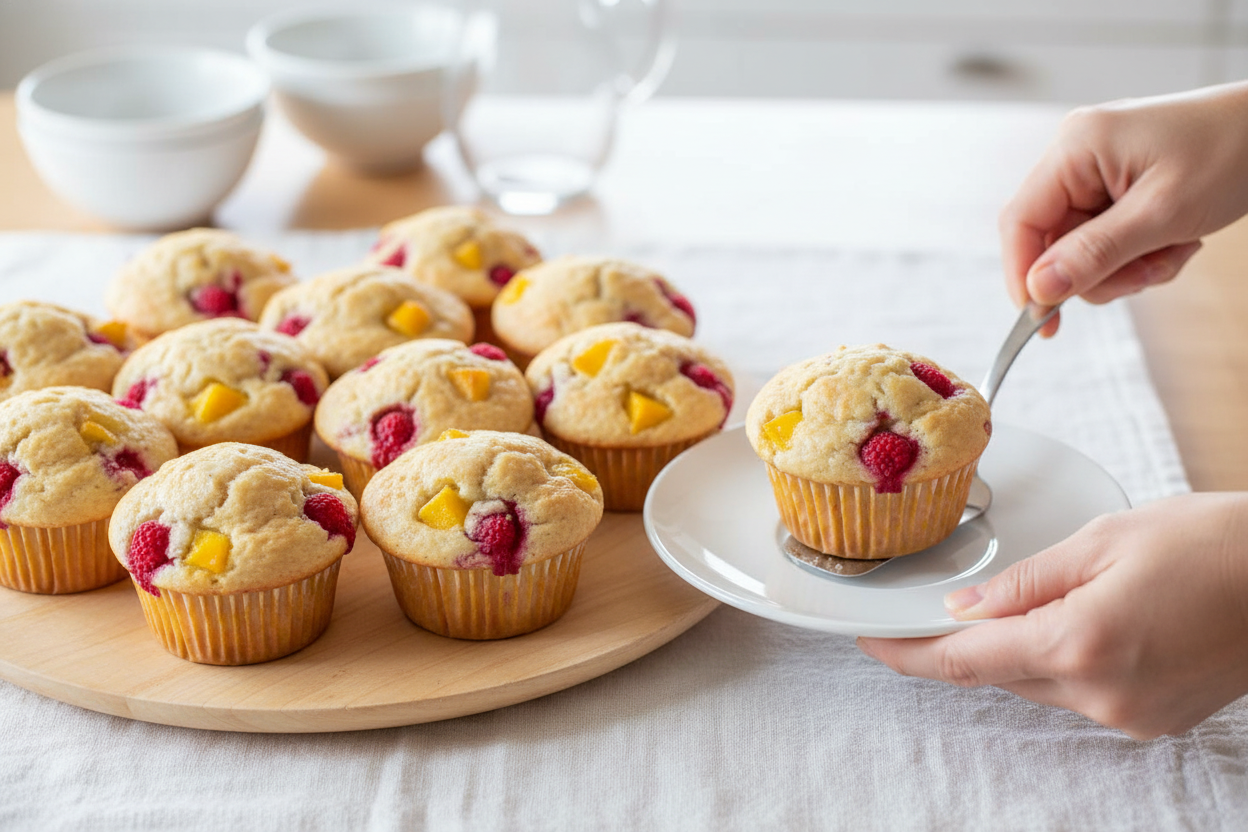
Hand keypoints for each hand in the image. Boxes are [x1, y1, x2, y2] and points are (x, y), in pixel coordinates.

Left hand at [857, 493, 1247, 738]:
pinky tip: (1082, 619)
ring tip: (1044, 595)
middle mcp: (1101, 694)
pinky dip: (1061, 659)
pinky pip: (1078, 693)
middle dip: (968, 639)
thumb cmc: (1212, 543)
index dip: (906, 654)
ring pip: (1037, 684)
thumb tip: (962, 610)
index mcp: (1080, 643)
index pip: (964, 661)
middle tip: (948, 602)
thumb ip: (1024, 581)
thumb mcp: (1104, 540)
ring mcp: (1129, 715)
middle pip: (998, 673)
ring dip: (1019, 647)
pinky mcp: (1152, 720)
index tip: (869, 642)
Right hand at [1000, 82, 1247, 334]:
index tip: (1043, 319)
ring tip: (1174, 250)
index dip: (1024, 274)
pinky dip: (1141, 253)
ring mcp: (1097, 171)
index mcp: (1076, 148)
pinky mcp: (1117, 185)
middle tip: (1148, 274)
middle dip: (1100, 271)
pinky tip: (1177, 239)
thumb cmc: (1231, 152)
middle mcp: (1077, 156)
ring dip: (1127, 266)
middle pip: (1053, 241)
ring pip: (1082, 248)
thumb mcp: (1163, 214)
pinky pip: (1108, 239)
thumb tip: (1038, 291)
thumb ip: (1095, 254)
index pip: (1020, 221)